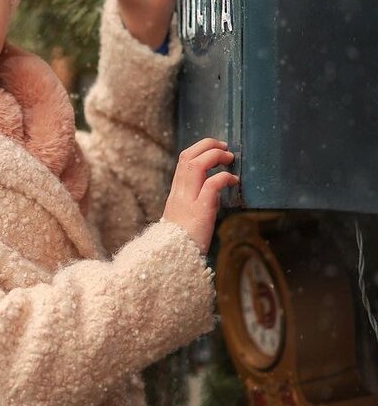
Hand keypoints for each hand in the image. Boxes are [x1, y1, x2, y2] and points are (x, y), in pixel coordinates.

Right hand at [162, 138, 238, 253]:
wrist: (172, 259)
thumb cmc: (182, 241)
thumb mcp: (185, 216)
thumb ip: (195, 200)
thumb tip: (214, 190)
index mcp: (176, 193)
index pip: (183, 160)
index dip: (199, 149)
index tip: (214, 149)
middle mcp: (179, 193)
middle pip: (188, 157)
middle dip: (207, 146)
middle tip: (225, 147)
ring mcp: (188, 201)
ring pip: (196, 165)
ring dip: (215, 156)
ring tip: (229, 158)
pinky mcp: (200, 211)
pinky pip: (210, 185)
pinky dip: (223, 177)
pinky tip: (233, 180)